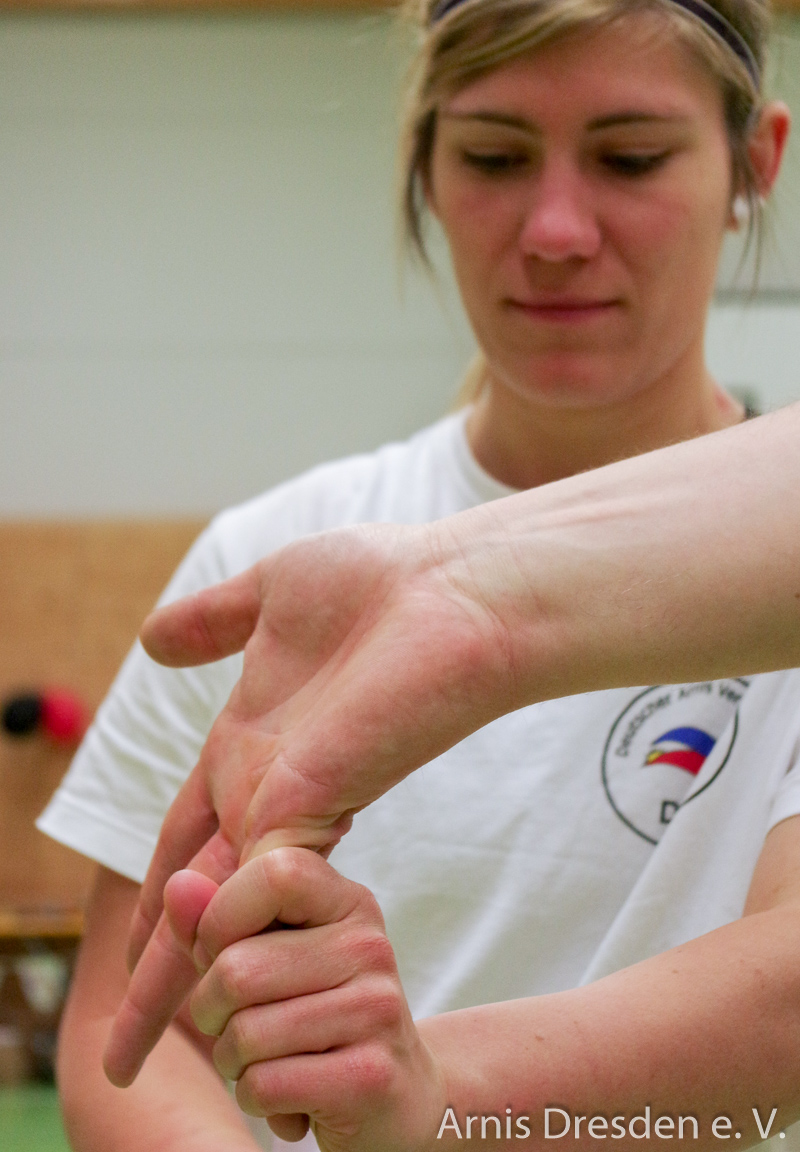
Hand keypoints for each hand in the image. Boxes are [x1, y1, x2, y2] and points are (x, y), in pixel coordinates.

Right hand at [105, 519, 520, 1086]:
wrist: (457, 588)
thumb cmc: (381, 582)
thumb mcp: (273, 593)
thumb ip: (214, 621)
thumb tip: (151, 640)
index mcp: (254, 741)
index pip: (188, 831)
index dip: (161, 884)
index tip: (139, 941)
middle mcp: (269, 783)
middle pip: (194, 889)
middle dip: (156, 963)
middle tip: (120, 1044)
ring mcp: (293, 798)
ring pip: (217, 905)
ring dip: (171, 974)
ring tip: (133, 1045)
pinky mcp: (319, 802)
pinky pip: (251, 881)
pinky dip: (215, 929)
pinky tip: (181, 978)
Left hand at [168, 849, 447, 1151]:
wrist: (398, 1093)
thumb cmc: (315, 1014)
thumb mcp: (270, 956)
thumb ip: (219, 921)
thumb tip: (178, 885)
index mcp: (348, 902)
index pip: (273, 874)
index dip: (221, 917)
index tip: (221, 953)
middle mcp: (369, 946)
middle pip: (236, 969)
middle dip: (211, 1011)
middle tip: (240, 1025)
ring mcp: (376, 1009)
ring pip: (244, 1034)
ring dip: (233, 1061)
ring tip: (267, 1060)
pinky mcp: (370, 1077)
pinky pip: (263, 1086)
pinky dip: (255, 1099)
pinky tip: (289, 1096)